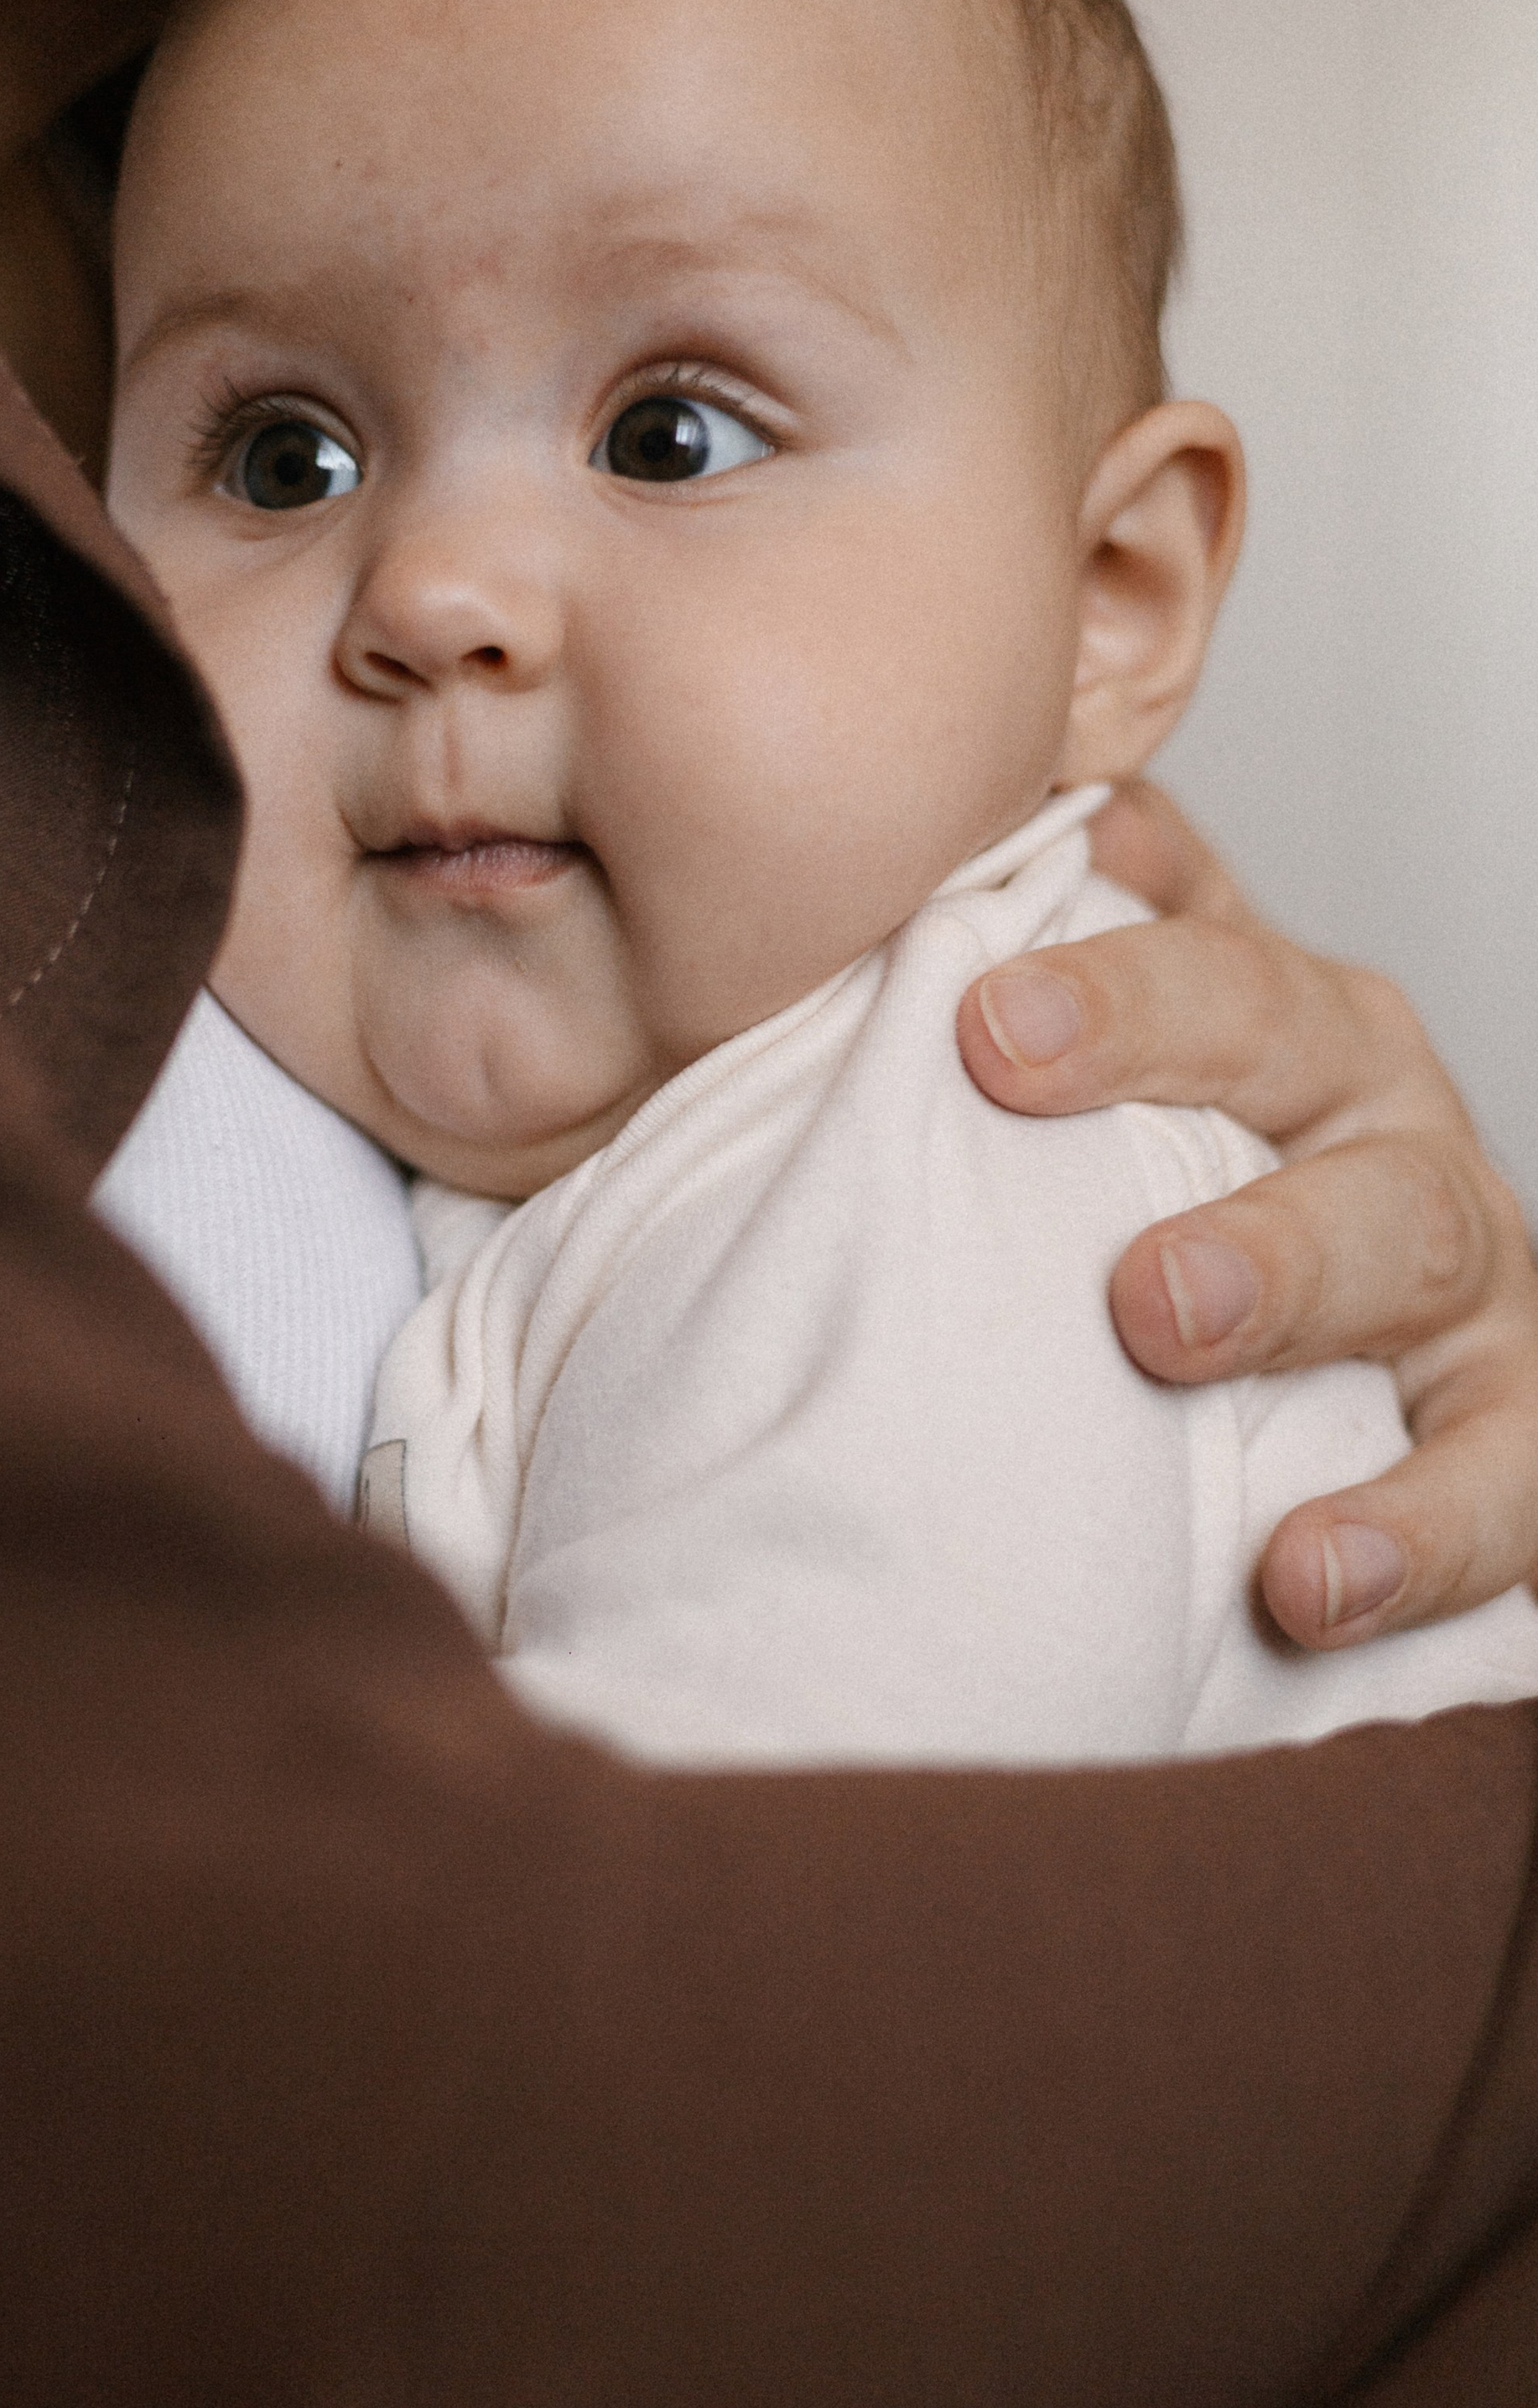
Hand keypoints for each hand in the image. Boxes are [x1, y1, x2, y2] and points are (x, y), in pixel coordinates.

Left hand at [957, 783, 1537, 1649]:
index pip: (1207, 965)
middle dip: (1203, 1128)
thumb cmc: (1144, 1184)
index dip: (1116, 992)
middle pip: (1318, 1078)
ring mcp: (1455, 1270)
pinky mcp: (1509, 1429)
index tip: (987, 1031)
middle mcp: (1374, 1115)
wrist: (1268, 1347)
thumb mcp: (1090, 1065)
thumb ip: (1016, 938)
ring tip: (1178, 1360)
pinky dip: (1416, 1533)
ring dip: (1298, 1299)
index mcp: (1273, 1017)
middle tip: (1118, 1266)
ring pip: (1416, 1246)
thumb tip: (927, 827)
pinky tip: (1310, 1580)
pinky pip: (1498, 1479)